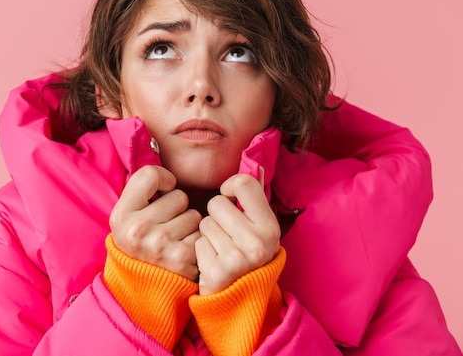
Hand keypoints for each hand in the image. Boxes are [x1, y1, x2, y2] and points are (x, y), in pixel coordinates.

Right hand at [109, 165, 201, 280]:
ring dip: (190, 224)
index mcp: (121, 215)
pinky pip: (203, 232)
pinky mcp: (183, 258)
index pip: (150, 175)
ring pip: (195, 214)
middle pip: (178, 196)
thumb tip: (160, 147)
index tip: (162, 191)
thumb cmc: (140, 241)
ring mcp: (161, 246)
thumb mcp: (128, 214)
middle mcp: (138, 230)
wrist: (143, 287)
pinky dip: (198, 240)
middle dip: (177, 208)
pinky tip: (185, 250)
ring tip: (175, 239)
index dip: (162, 180)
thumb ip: (142, 188)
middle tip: (166, 225)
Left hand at [195, 169, 279, 294]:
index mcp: (270, 228)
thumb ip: (255, 200)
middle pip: (217, 203)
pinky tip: (213, 261)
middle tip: (227, 232)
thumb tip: (254, 166)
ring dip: (208, 233)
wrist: (243, 299)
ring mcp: (236, 259)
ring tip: (220, 248)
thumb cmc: (249, 255)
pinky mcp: (216, 272)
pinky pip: (197, 242)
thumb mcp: (261, 228)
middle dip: (217, 215)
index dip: (231, 187)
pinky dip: (201, 250)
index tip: (230, 198)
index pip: (243, 184)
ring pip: (204, 222)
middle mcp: (257, 243)